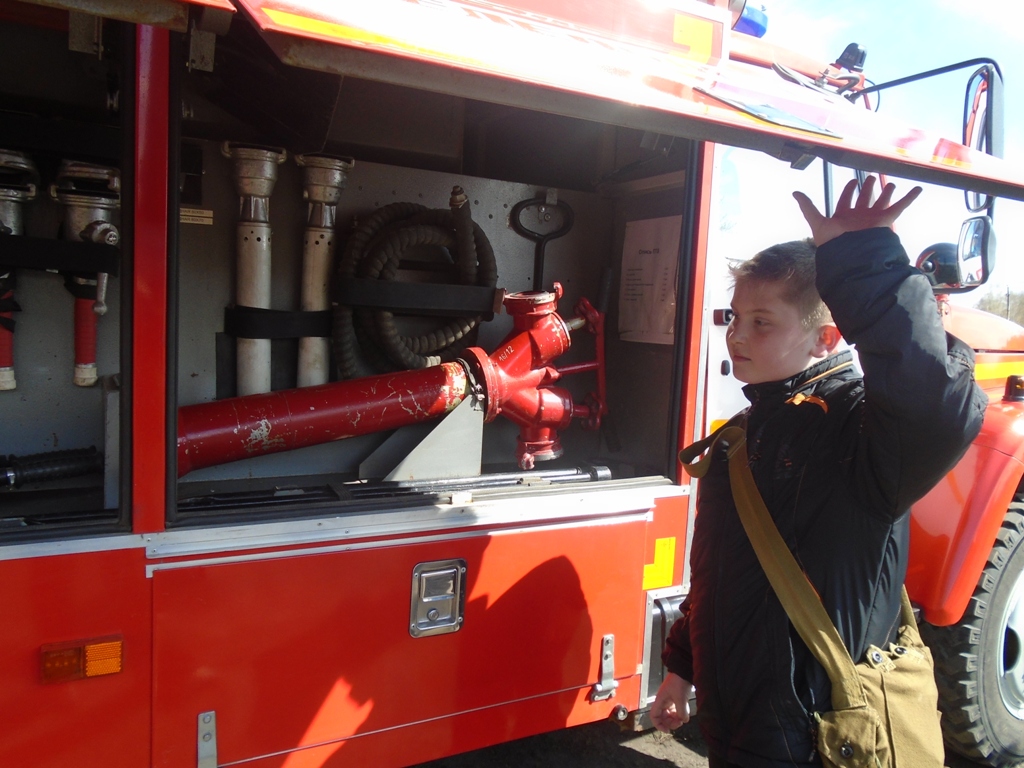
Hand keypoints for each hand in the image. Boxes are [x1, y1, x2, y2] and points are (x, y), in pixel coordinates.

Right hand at [650, 672, 694, 731]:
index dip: (658, 725)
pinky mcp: (676, 698)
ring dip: (675, 719)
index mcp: (660, 700)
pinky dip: (679, 714)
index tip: (667, 730)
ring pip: (669, 714)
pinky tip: (685, 713)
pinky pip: (676, 710)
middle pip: (662, 717)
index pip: (654, 716)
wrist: (684, 670)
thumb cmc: (679, 682)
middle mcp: (663, 701)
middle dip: (670, 723)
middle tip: (679, 723)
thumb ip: (681, 711)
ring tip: (683, 719)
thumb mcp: (680, 698)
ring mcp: (669, 700)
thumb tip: (683, 721)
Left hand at [793, 176, 921, 245]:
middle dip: (867, 188)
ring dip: (885, 192)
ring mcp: (873, 218)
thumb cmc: (833, 242)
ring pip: (881, 201)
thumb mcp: (817, 221)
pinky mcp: (886, 220)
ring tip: (890, 184)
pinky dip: (910, 197)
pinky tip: (918, 188)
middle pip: (864, 199)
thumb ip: (807, 206)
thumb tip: (794, 192)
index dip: (849, 190)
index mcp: (844, 216)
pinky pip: (900, 206)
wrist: (850, 256)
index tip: (852, 181)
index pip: (846, 200)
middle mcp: (859, 217)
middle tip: (869, 177)